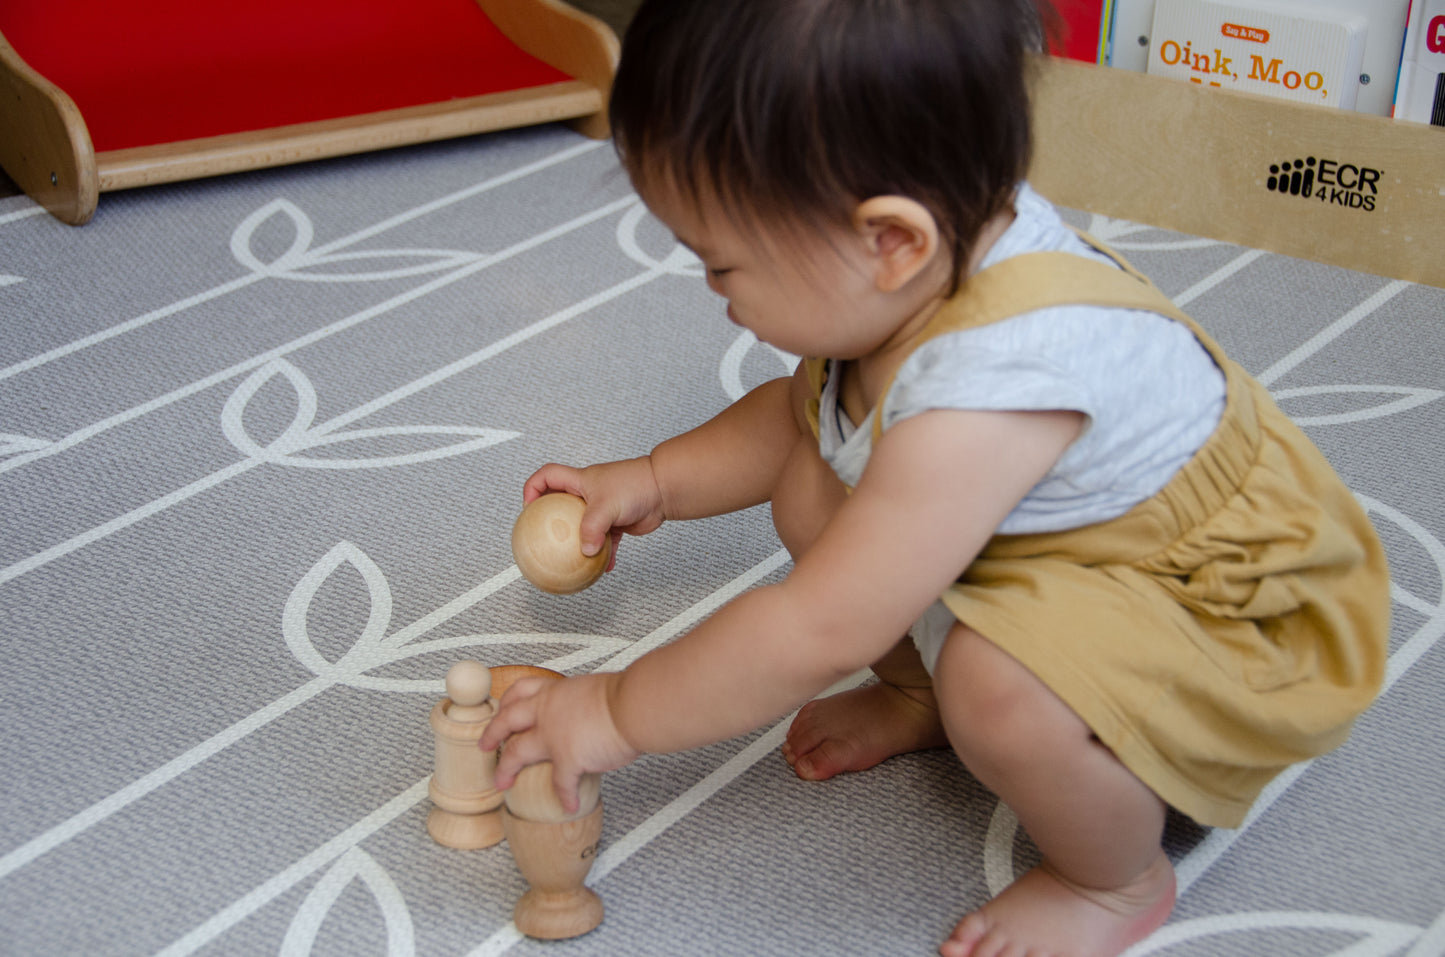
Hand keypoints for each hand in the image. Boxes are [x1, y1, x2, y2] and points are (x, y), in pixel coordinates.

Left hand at [480, 673, 640, 814]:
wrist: (635, 706)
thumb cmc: (627, 696)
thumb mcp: (595, 689)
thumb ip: (583, 702)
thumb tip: (591, 712)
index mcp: (556, 692)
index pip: (521, 691)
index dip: (507, 702)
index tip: (502, 709)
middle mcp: (548, 711)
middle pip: (507, 721)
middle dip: (492, 734)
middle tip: (485, 745)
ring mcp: (554, 736)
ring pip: (517, 752)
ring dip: (506, 769)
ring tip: (502, 782)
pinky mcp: (569, 759)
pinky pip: (561, 784)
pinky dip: (564, 796)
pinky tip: (568, 805)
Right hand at [523, 458, 666, 569]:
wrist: (664, 489)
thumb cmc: (635, 486)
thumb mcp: (606, 506)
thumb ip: (592, 529)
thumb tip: (586, 552)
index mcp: (580, 481)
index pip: (547, 476)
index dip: (533, 489)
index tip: (530, 509)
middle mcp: (588, 493)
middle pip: (560, 503)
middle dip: (550, 519)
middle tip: (544, 539)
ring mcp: (602, 508)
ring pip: (582, 526)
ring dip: (576, 542)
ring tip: (569, 559)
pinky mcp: (616, 523)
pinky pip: (604, 541)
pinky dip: (603, 554)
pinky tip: (604, 569)